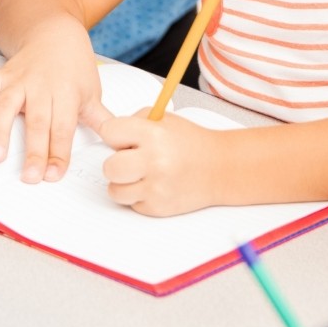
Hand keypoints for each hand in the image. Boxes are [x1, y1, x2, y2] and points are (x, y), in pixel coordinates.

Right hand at [0, 20, 110, 182]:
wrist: (56, 31)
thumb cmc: (75, 66)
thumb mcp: (92, 91)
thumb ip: (101, 120)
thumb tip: (119, 145)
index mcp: (67, 94)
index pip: (63, 128)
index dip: (58, 153)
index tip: (53, 176)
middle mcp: (42, 87)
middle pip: (38, 122)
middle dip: (33, 150)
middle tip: (29, 177)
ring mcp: (20, 79)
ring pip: (9, 104)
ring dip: (1, 129)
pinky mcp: (3, 72)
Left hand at [99, 110, 224, 215]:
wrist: (220, 168)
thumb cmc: (190, 142)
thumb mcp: (163, 119)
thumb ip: (134, 122)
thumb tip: (110, 136)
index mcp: (152, 135)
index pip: (108, 132)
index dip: (113, 134)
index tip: (122, 137)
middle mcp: (154, 162)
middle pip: (109, 167)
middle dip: (114, 163)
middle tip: (127, 160)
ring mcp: (156, 188)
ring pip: (115, 191)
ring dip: (122, 183)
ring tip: (137, 174)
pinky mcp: (159, 207)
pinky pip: (131, 204)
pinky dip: (137, 196)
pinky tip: (151, 185)